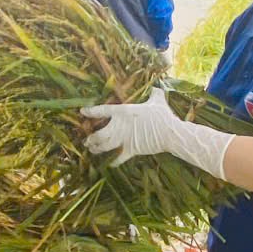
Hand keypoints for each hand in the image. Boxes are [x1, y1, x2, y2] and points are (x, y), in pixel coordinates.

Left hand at [81, 87, 234, 178]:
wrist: (169, 133)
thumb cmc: (162, 116)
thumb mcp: (157, 101)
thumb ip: (154, 94)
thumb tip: (157, 87)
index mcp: (123, 112)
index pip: (102, 110)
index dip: (91, 111)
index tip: (82, 112)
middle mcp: (120, 126)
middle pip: (99, 134)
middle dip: (91, 138)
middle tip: (86, 140)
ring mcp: (124, 139)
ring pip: (104, 146)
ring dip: (96, 149)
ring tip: (92, 150)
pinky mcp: (131, 150)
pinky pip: (118, 158)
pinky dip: (112, 162)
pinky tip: (108, 164)